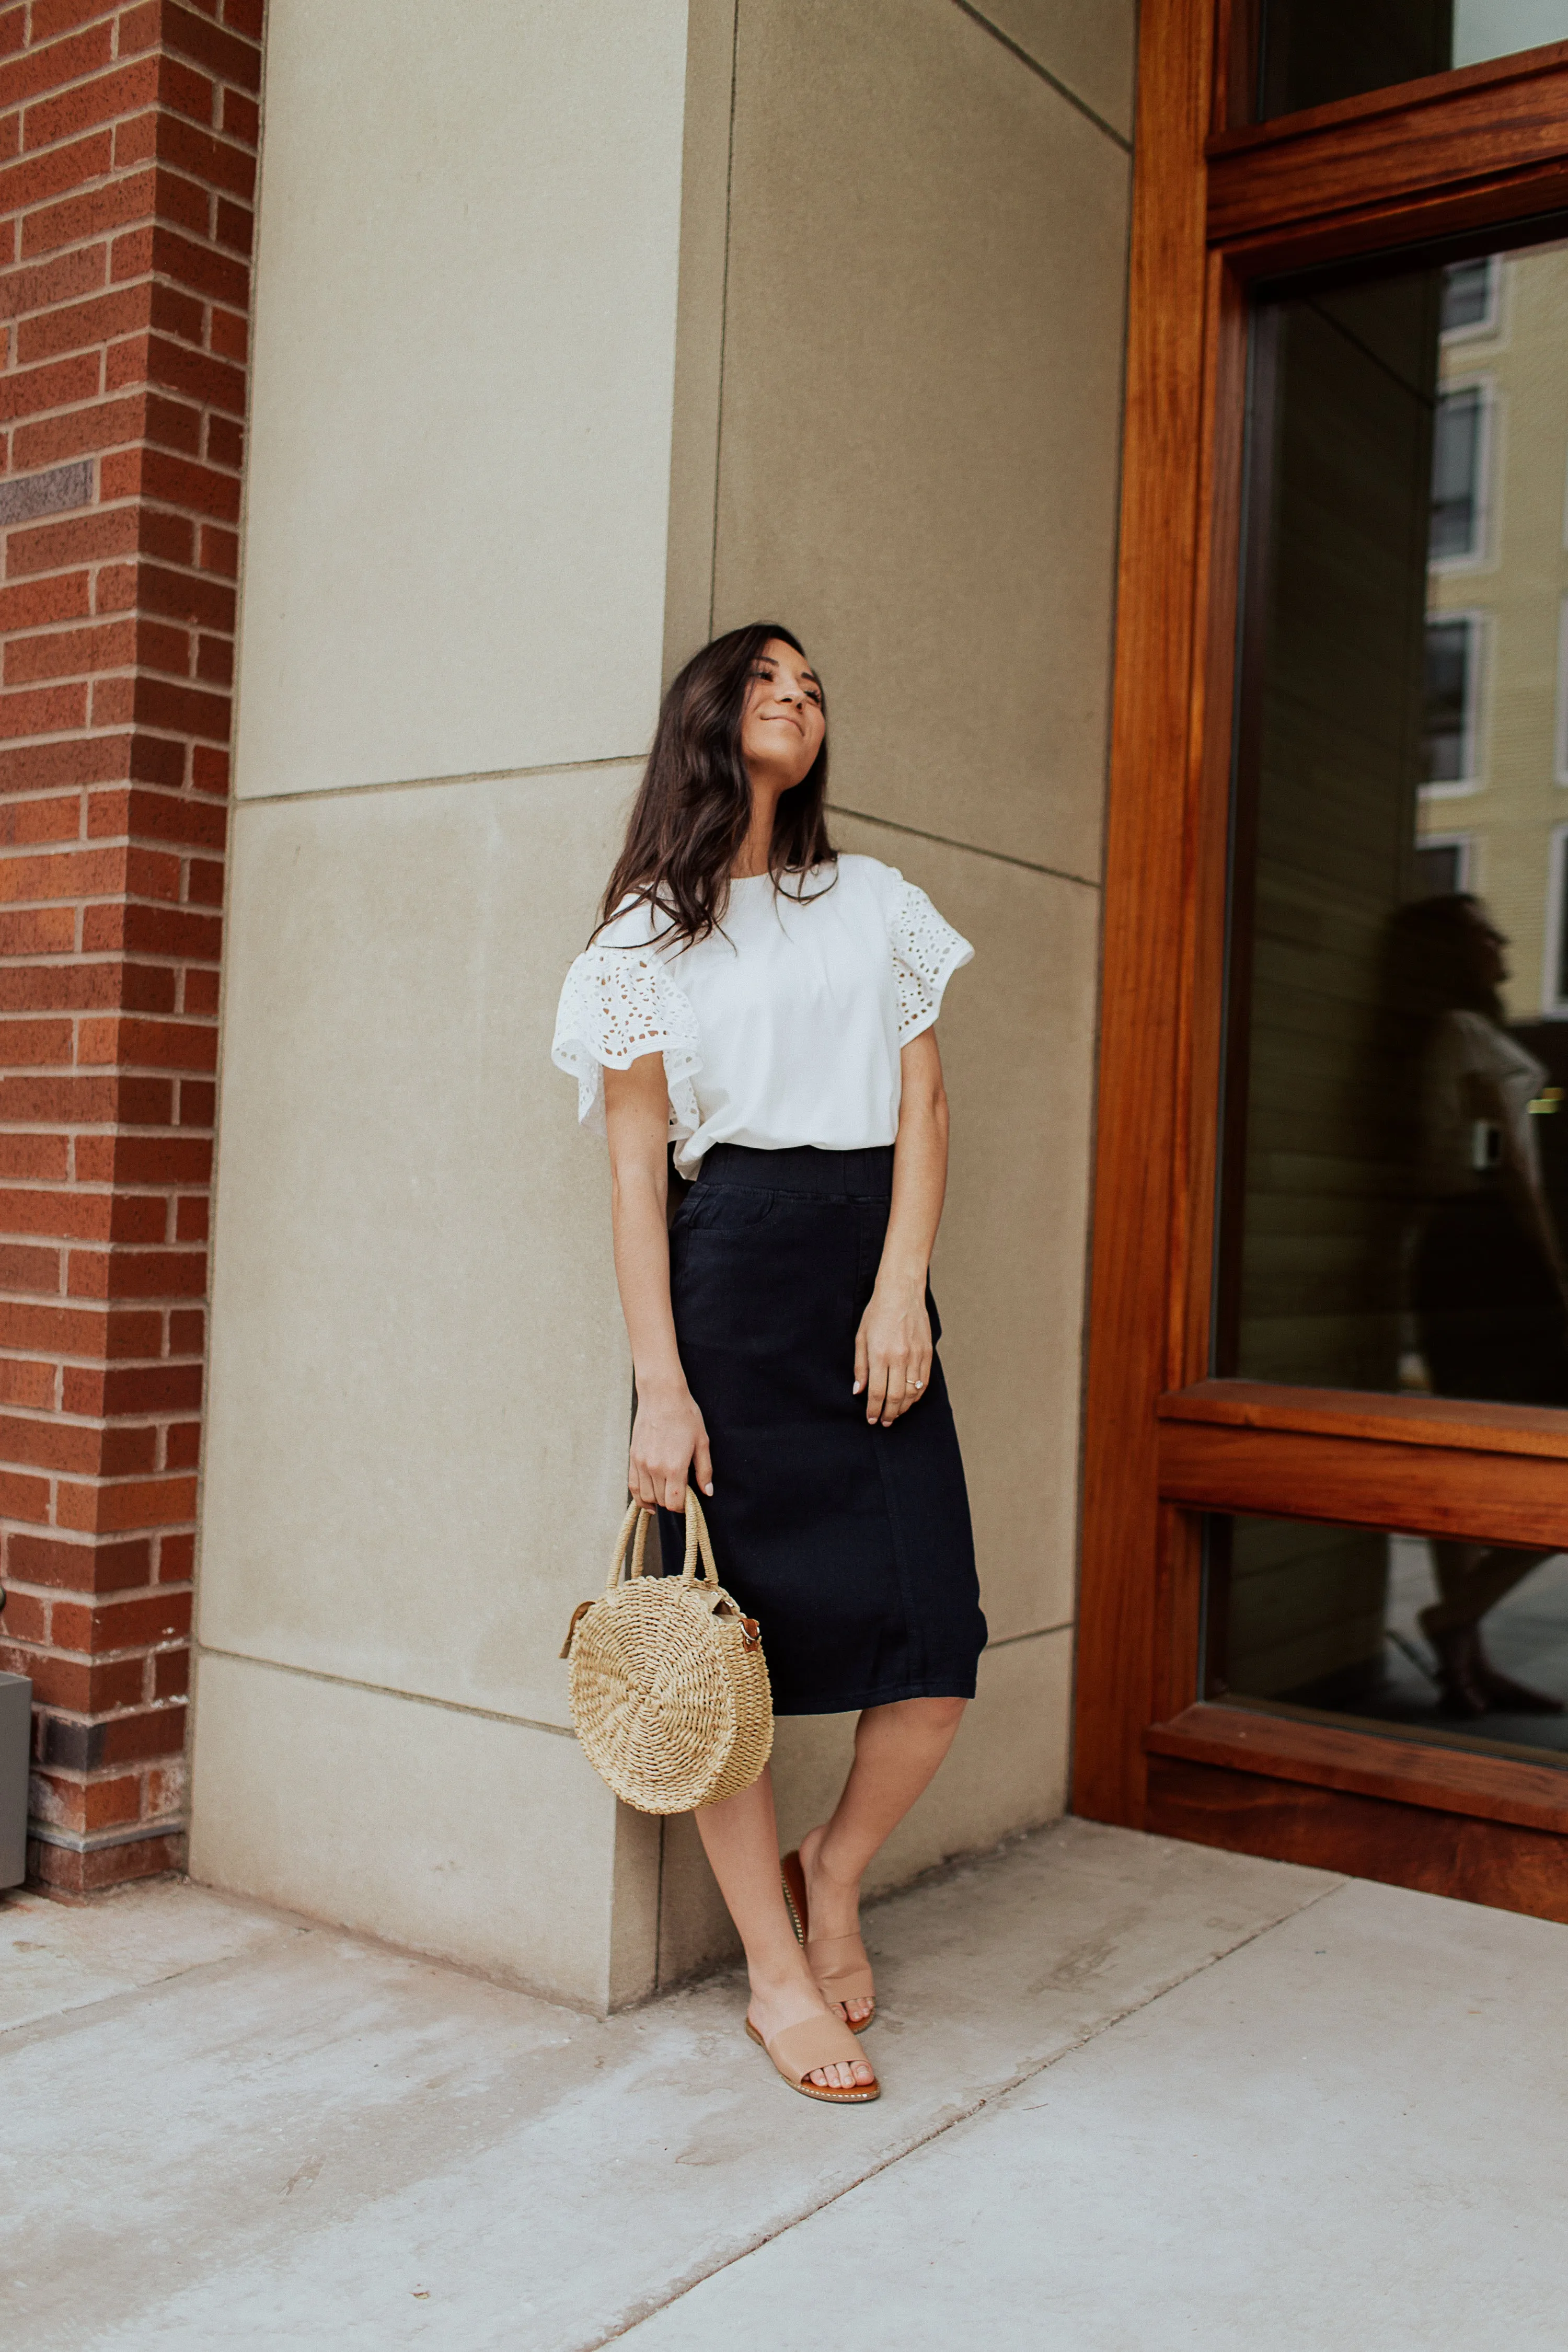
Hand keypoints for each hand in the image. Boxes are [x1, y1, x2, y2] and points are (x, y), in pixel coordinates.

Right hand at [629, 1376, 712, 1510]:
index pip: (674, 1503)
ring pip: (645, 1496)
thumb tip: (707, 1492)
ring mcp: (641, 1463)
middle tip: (681, 1492)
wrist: (662, 1396)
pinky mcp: (633, 1457)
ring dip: (657, 1500)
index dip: (683, 1507)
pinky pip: (632, 1486)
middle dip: (672, 1502)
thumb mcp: (702, 1443)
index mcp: (674, 1467)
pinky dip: (639, 1496)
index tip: (689, 1501)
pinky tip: (648, 1500)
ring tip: (667, 1493)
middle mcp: (655, 1468)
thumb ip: (704, 1470)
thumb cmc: (685, 1416)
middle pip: (661, 1501)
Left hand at [853, 1276, 931, 1426]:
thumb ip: (860, 1367)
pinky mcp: (927, 1352)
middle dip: (889, 1414)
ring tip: (896, 1414)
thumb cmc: (877, 1313)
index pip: (876, 1393)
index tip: (871, 1419)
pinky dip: (917, 1395)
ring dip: (904, 1408)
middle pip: (896, 1397)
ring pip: (912, 1392)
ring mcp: (915, 1356)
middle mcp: (899, 1358)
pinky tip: (910, 1400)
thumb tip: (858, 1391)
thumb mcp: (861, 1338)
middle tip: (884, 1422)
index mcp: (879, 1355)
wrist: (901, 1292)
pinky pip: (924, 1381)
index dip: (873, 1410)